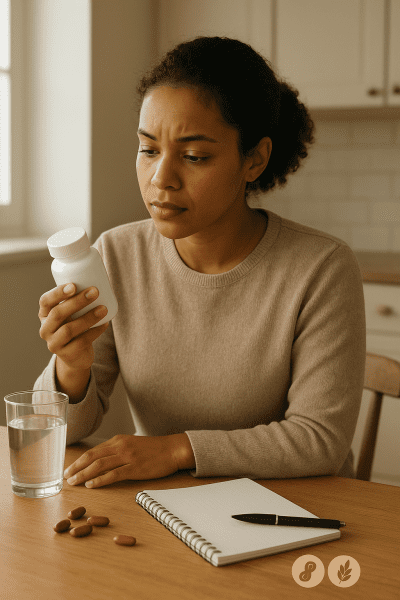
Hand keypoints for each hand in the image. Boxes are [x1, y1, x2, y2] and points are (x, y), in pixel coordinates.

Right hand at [39, 283, 108, 370]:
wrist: (76, 355)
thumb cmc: (75, 326)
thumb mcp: (71, 314)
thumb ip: (76, 300)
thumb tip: (98, 277)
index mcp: (44, 314)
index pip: (45, 301)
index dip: (58, 293)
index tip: (74, 285)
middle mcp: (45, 329)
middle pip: (58, 314)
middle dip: (77, 301)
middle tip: (95, 291)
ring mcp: (53, 344)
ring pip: (69, 329)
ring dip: (88, 317)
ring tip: (103, 308)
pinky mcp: (66, 355)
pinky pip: (81, 342)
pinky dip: (95, 331)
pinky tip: (105, 323)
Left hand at [64, 434, 194, 487]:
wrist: (173, 449)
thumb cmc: (154, 449)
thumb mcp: (132, 444)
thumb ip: (118, 450)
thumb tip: (102, 460)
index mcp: (118, 440)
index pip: (93, 451)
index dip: (79, 461)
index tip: (69, 469)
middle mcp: (120, 446)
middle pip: (92, 457)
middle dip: (76, 467)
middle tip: (66, 477)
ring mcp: (127, 457)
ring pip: (99, 465)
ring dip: (84, 474)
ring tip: (74, 482)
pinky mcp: (135, 468)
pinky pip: (113, 474)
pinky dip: (100, 480)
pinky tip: (91, 485)